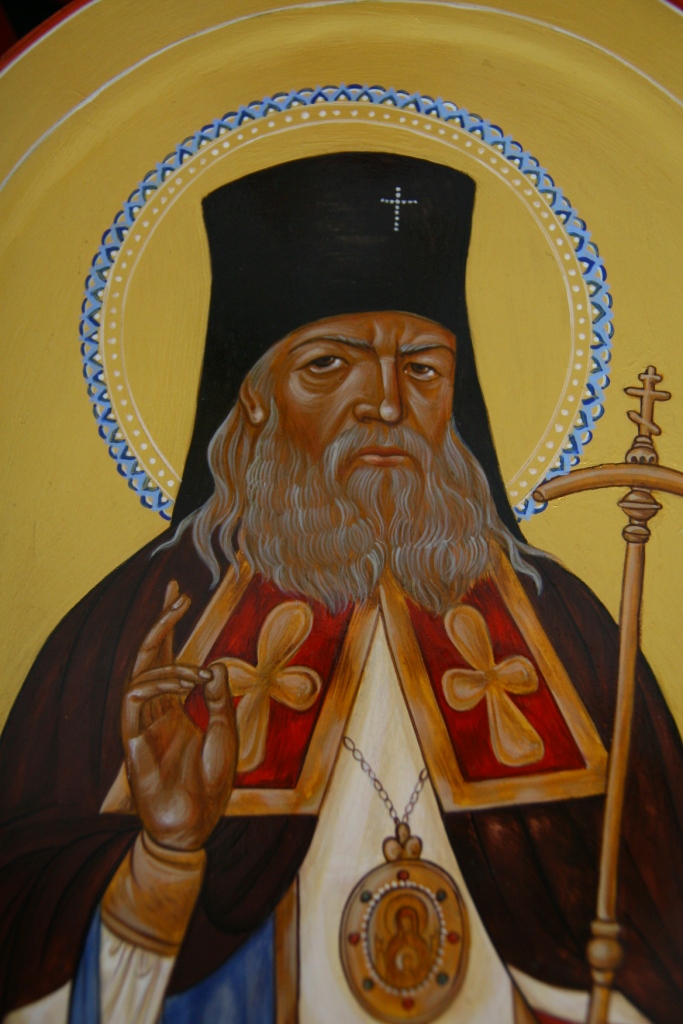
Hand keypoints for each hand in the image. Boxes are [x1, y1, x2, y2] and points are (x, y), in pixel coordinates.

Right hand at [122, 581, 237, 850]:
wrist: (195, 824)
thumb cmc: (211, 784)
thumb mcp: (226, 734)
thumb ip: (220, 700)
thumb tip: (213, 667)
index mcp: (175, 706)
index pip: (168, 655)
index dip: (169, 624)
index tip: (178, 593)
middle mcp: (156, 709)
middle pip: (149, 656)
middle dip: (161, 624)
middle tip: (178, 598)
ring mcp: (142, 723)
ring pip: (140, 675)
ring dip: (168, 665)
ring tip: (197, 673)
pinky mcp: (133, 741)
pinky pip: (131, 702)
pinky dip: (153, 686)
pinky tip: (179, 688)